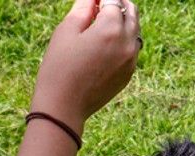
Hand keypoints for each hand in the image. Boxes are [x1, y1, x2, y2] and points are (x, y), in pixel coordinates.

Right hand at [30, 0, 140, 135]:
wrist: (64, 107)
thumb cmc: (59, 67)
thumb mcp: (66, 31)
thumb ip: (83, 7)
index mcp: (110, 29)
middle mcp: (127, 43)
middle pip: (130, 11)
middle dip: (117, 3)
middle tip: (101, 2)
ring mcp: (130, 60)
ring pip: (135, 30)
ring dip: (123, 20)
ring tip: (104, 19)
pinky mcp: (128, 74)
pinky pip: (132, 49)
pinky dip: (124, 39)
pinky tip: (107, 41)